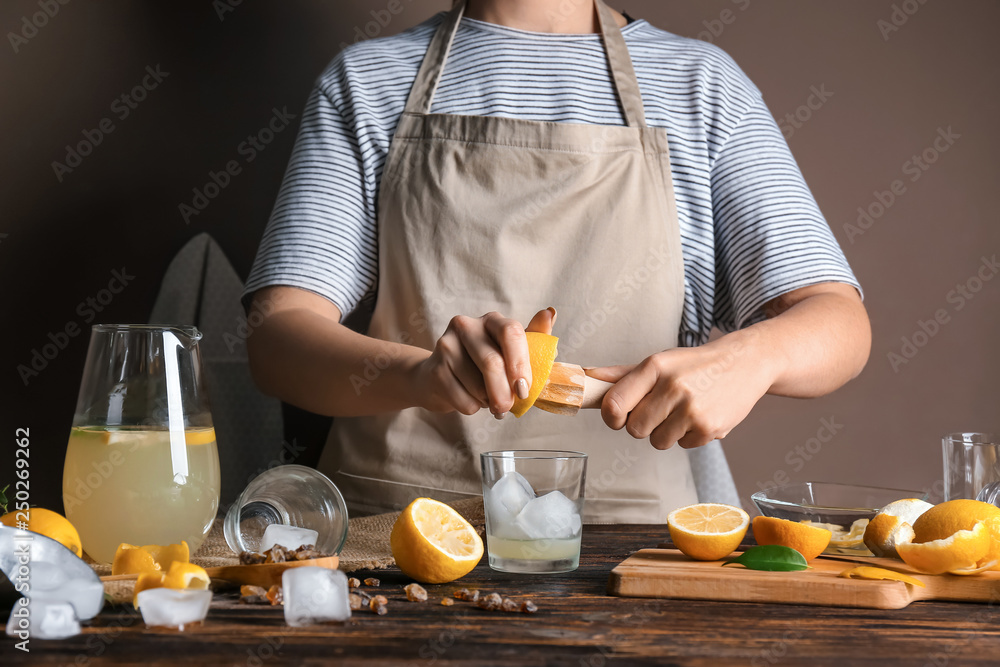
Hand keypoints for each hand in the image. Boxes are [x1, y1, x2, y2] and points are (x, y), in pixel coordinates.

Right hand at [413, 307, 556, 417]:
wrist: (439, 379)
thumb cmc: (483, 366)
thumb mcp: (512, 353)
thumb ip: (534, 337)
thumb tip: (550, 312)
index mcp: (492, 320)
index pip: (510, 332)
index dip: (520, 363)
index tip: (524, 390)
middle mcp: (466, 325)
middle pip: (491, 362)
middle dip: (504, 393)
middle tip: (507, 408)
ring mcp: (446, 345)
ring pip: (477, 385)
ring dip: (489, 402)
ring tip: (487, 399)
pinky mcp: (434, 368)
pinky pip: (463, 399)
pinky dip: (473, 408)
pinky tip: (470, 400)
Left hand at [588, 333, 772, 449]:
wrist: (746, 363)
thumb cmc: (695, 365)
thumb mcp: (660, 362)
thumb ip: (622, 375)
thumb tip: (587, 377)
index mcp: (654, 367)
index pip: (614, 404)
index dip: (611, 416)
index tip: (616, 416)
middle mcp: (673, 387)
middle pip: (634, 429)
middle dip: (643, 424)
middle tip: (659, 410)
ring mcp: (692, 410)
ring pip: (657, 442)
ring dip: (666, 432)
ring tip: (682, 411)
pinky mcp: (709, 429)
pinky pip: (683, 446)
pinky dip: (689, 436)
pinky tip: (701, 416)